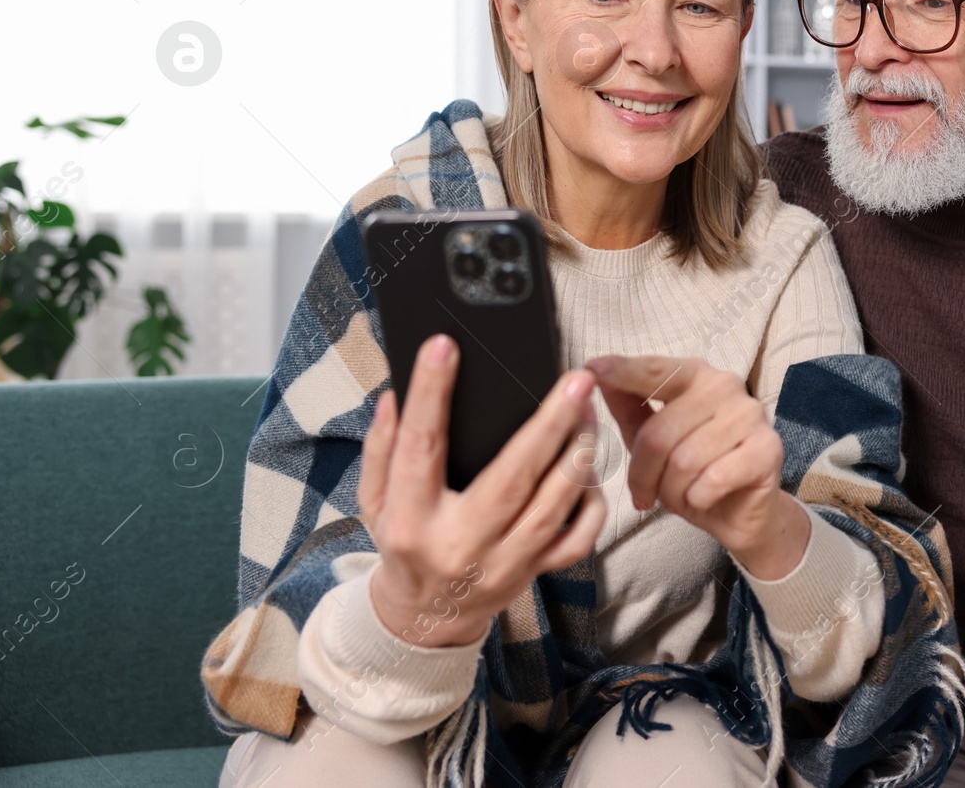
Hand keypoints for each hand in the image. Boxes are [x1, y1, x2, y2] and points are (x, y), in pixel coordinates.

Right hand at [357, 333, 606, 647]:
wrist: (424, 617)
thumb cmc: (401, 545)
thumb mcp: (373, 500)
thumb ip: (382, 448)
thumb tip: (396, 395)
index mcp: (410, 520)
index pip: (420, 447)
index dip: (431, 394)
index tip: (444, 347)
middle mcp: (459, 543)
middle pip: (513, 476)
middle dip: (550, 423)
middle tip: (575, 380)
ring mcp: (503, 563)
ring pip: (555, 504)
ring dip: (579, 453)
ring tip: (588, 410)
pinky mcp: (534, 573)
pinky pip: (577, 538)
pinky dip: (591, 503)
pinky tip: (588, 470)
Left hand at [585, 354, 808, 579]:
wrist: (740, 514)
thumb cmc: (694, 473)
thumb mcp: (653, 442)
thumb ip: (628, 407)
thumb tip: (596, 374)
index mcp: (695, 376)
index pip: (653, 370)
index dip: (621, 371)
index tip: (590, 368)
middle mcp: (726, 386)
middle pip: (659, 432)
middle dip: (644, 474)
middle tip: (646, 494)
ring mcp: (750, 415)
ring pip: (684, 460)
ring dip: (673, 490)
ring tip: (681, 495)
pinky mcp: (768, 448)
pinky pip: (712, 479)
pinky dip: (698, 499)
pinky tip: (705, 498)